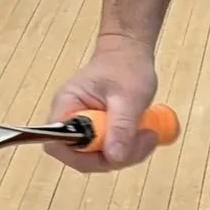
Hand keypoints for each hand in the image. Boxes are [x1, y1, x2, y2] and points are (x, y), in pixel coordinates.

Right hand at [44, 34, 160, 173]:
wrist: (131, 51)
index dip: (85, 158)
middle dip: (115, 156)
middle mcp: (68, 121)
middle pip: (81, 157)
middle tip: (148, 139)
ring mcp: (83, 127)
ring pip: (98, 156)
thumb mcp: (129, 95)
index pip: (59, 145)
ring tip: (150, 133)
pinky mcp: (97, 130)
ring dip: (126, 152)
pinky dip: (127, 147)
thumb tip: (114, 158)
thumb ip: (121, 126)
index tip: (117, 152)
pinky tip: (144, 133)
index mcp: (66, 108)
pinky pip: (108, 149)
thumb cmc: (126, 66)